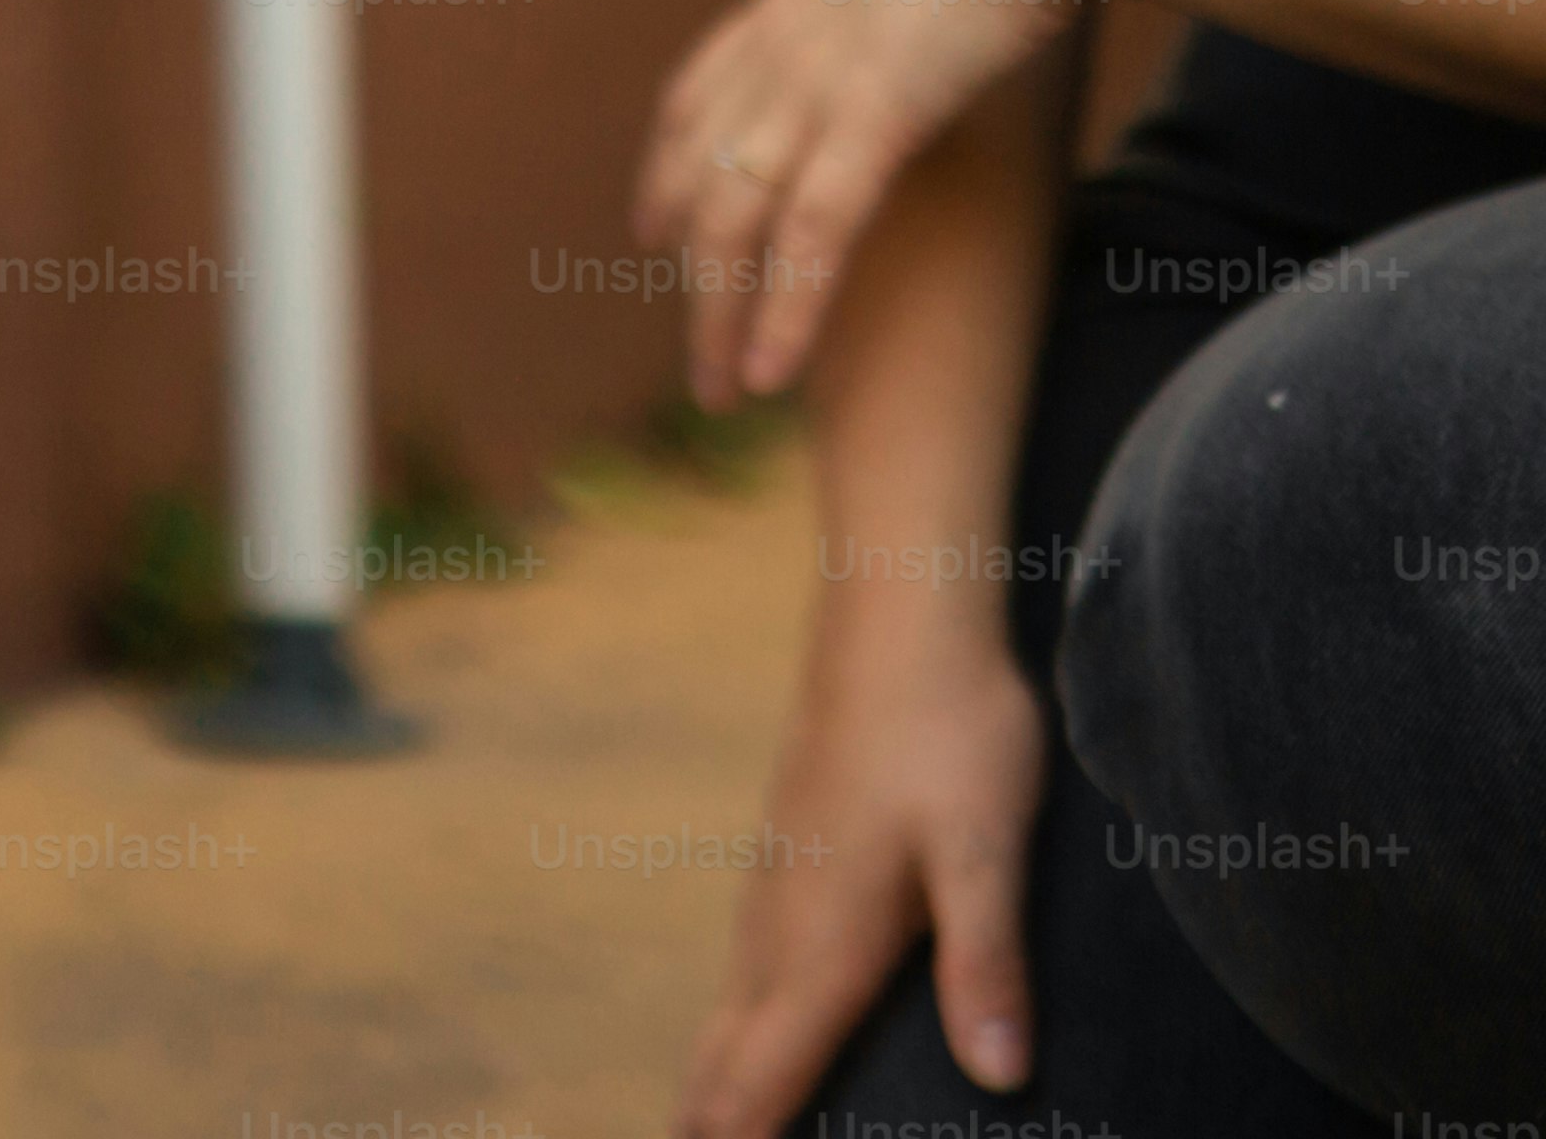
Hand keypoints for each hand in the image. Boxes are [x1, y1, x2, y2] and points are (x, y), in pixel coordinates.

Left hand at [637, 0, 1126, 407]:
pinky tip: (771, 371)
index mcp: (791, 1)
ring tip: (724, 396)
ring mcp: (815, 79)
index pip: (694, 99)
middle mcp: (779, 45)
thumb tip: (945, 5)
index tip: (647, 229)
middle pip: (702, 182)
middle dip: (693, 281)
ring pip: (736, 222)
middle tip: (695, 361)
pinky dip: (786, 308)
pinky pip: (811, 232)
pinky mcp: (874, 110)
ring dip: (721, 319)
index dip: (665, 167)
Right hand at [675, 604, 1041, 1131]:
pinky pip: (746, 969)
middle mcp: (784, 921)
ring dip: (714, 1076)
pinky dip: (736, 1025)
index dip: (733, 1135)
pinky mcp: (788, 855)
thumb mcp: (987, 850)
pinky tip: (750, 1024)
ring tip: (701, 1127)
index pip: (764, 1066)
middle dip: (702, 1120)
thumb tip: (999, 1077)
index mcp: (826, 936)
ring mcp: (777, 884)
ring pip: (730, 1008)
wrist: (899, 614)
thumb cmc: (952, 731)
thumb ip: (987, 964)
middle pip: (725, 1049)